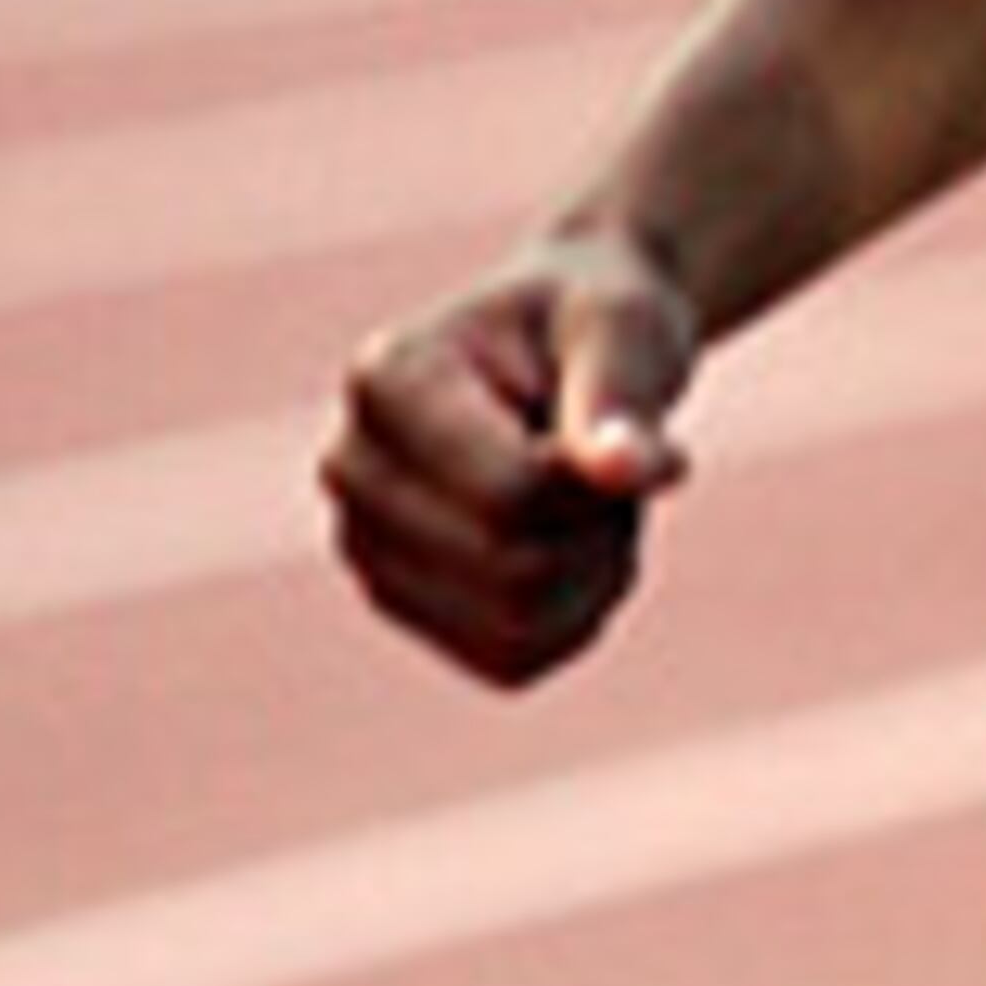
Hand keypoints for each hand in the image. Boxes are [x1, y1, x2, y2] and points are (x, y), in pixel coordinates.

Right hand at [320, 228, 700, 687]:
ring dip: (594, 571)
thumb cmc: (595, 324)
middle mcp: (352, 468)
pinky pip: (514, 661)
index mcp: (386, 381)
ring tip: (584, 495)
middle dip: (598, 528)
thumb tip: (632, 471)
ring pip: (518, 626)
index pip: (512, 497)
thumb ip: (625, 394)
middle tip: (606, 462)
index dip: (596, 484)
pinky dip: (573, 616)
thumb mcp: (626, 327)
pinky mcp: (402, 605)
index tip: (615, 424)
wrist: (564, 349)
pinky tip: (566, 543)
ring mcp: (365, 545)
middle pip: (514, 570)